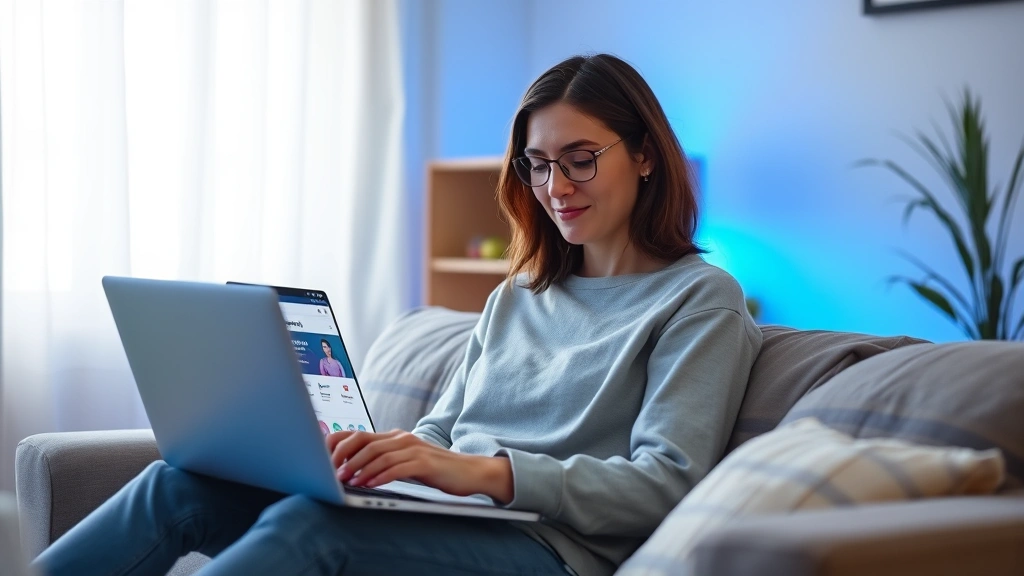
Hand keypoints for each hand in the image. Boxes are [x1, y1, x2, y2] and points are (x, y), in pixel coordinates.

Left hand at [326, 430, 513, 503]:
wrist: (469, 471)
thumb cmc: (435, 469)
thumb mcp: (405, 461)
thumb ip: (384, 461)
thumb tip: (353, 470)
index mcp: (394, 437)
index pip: (358, 434)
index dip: (338, 445)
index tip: (324, 461)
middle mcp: (402, 438)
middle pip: (364, 441)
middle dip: (344, 456)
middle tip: (333, 473)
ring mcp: (414, 449)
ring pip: (379, 454)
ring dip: (360, 468)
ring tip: (347, 480)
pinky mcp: (425, 463)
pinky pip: (398, 468)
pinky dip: (381, 476)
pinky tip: (371, 484)